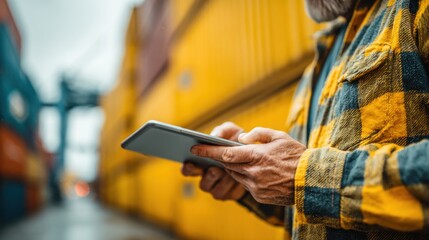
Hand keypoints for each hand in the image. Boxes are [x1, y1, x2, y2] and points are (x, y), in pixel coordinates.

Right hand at [181, 122, 245, 200]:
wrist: (257, 158)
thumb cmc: (237, 143)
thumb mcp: (232, 132)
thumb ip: (222, 130)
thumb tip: (214, 136)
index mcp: (202, 164)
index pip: (188, 169)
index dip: (187, 168)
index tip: (191, 162)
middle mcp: (208, 178)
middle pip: (202, 184)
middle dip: (208, 177)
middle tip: (215, 169)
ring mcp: (218, 188)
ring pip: (215, 190)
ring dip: (222, 181)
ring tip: (229, 172)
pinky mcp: (230, 195)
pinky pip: (228, 194)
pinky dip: (233, 186)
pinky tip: (239, 180)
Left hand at [191, 127, 306, 205]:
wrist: (312, 181)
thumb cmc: (297, 156)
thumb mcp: (280, 136)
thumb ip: (258, 134)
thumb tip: (241, 137)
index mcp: (257, 155)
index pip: (225, 154)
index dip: (208, 151)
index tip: (194, 148)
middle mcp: (253, 172)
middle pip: (227, 165)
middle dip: (219, 159)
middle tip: (210, 153)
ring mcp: (256, 186)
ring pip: (235, 175)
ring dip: (233, 168)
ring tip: (238, 160)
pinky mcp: (259, 196)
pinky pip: (246, 185)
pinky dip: (246, 177)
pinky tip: (255, 172)